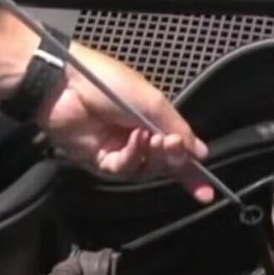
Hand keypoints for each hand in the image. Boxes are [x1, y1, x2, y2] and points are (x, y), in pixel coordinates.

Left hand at [37, 43, 214, 203]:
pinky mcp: (100, 161)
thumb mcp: (152, 102)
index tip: (207, 191)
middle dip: (173, 157)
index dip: (192, 171)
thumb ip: (178, 128)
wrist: (66, 85)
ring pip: (146, 169)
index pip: (177, 150)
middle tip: (173, 145)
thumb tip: (200, 152)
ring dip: (152, 156)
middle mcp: (137, 137)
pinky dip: (132, 155)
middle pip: (164, 163)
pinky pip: (124, 169)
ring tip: (152, 138)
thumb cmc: (109, 83)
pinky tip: (133, 139)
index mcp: (151, 119)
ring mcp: (118, 150)